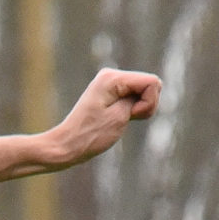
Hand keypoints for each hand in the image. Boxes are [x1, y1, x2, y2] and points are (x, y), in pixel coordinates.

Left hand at [0, 68, 161, 180]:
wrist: (66, 145)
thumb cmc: (91, 135)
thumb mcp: (121, 116)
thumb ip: (140, 98)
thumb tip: (148, 87)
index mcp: (112, 77)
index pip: (152, 82)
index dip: (148, 103)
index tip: (129, 115)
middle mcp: (111, 74)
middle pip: (151, 84)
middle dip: (145, 104)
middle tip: (124, 118)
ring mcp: (110, 82)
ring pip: (145, 91)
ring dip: (139, 108)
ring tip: (119, 120)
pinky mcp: (111, 92)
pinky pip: (135, 96)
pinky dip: (133, 109)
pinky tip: (118, 118)